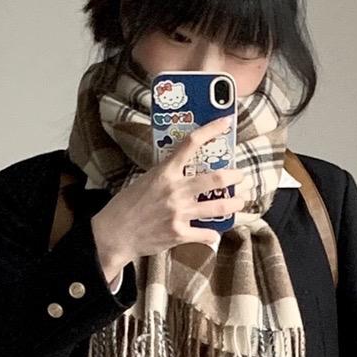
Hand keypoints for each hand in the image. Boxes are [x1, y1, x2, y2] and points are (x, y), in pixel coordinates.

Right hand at [90, 116, 238, 275]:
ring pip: (218, 206)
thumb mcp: (147, 179)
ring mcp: (179, 212)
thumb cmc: (129, 204)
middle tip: (240, 176)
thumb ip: (168, 173)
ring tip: (240, 202)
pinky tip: (213, 232)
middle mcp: (175, 190)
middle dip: (234, 176)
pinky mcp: (180, 233)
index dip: (212, 130)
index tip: (226, 122)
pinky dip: (213, 233)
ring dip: (234, 203)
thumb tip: (185, 166)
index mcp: (166, 172)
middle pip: (216, 178)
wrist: (116, 232)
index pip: (191, 144)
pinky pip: (207, 234)